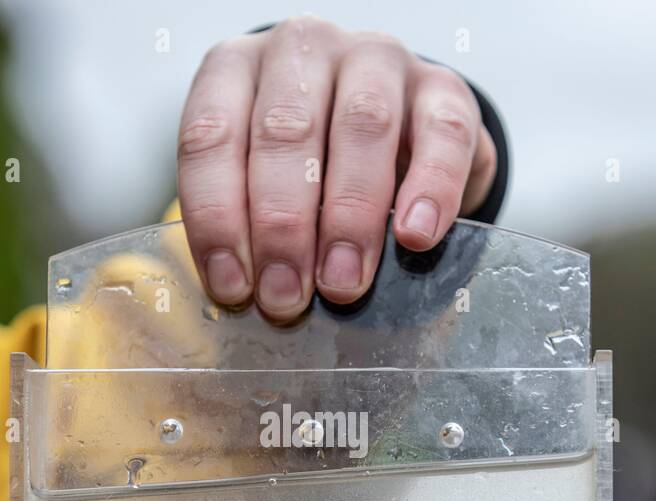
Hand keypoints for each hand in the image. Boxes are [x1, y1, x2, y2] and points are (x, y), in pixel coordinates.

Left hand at [177, 16, 497, 319]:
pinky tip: (416, 236)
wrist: (396, 138)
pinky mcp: (442, 85)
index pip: (212, 136)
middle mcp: (302, 50)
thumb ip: (249, 223)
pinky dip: (431, 189)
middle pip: (286, 130)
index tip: (234, 285)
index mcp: (237, 71)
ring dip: (349, 216)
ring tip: (343, 281)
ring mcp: (375, 59)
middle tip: (287, 295)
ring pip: (363, 125)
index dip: (218, 217)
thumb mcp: (261, 182)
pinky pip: (443, 133)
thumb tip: (251, 295)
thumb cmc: (311, 168)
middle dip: (282, 225)